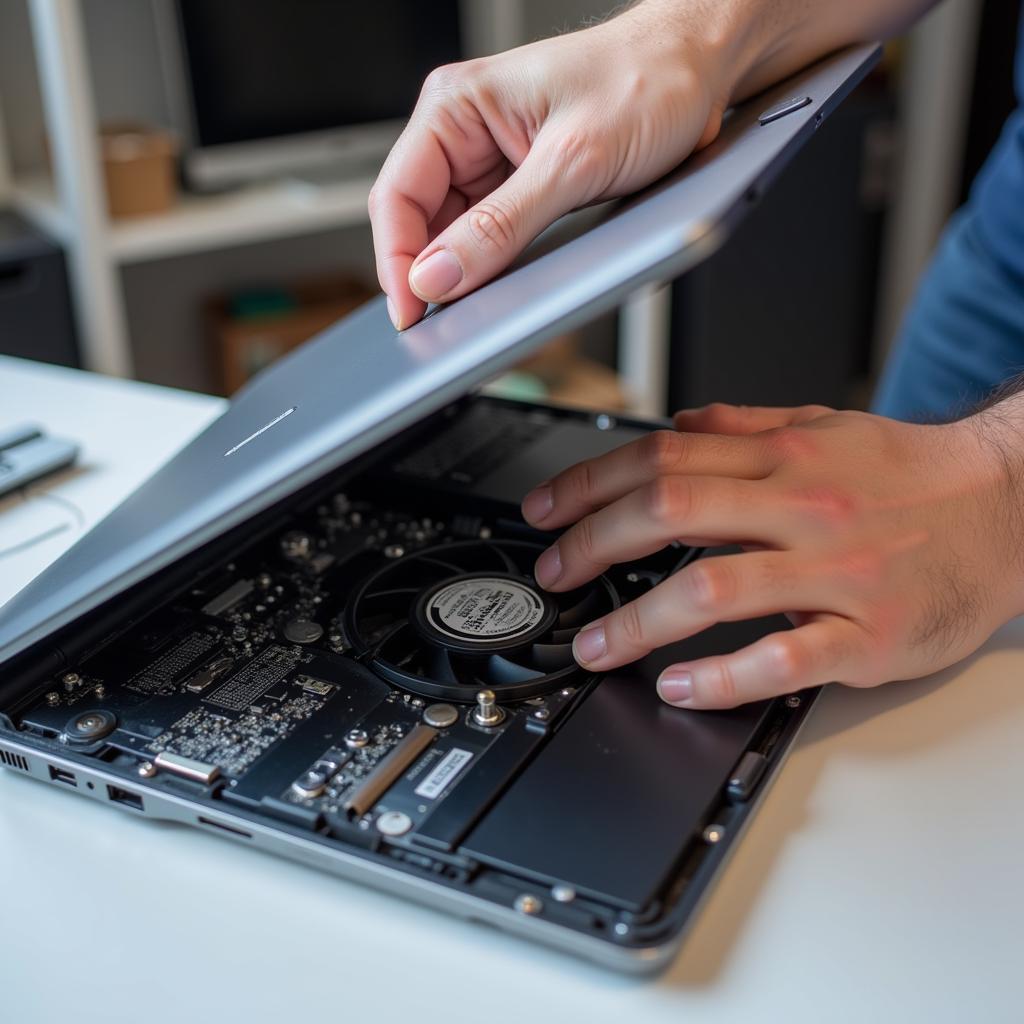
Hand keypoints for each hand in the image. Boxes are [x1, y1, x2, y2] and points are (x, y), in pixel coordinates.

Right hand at [368, 3, 741, 329]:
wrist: (702, 69)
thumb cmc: (647, 81)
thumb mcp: (571, 163)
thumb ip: (500, 225)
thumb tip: (439, 274)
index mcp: (458, 106)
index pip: (398, 196)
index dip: (397, 263)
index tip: (412, 314)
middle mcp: (467, 131)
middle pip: (421, 221)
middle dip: (432, 272)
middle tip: (449, 322)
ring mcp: (494, 161)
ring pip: (455, 234)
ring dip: (467, 269)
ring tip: (487, 298)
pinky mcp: (522, 184)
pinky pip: (492, 234)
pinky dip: (498, 263)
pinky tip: (510, 279)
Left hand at [520, 402, 1023, 709]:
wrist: (1009, 508)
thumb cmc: (911, 475)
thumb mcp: (826, 428)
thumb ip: (747, 425)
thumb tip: (681, 423)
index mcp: (783, 456)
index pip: (663, 458)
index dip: (591, 485)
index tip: (547, 512)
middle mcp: (801, 506)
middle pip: (672, 512)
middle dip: (594, 544)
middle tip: (553, 574)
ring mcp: (834, 572)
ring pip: (714, 587)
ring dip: (638, 619)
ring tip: (595, 643)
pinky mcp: (867, 633)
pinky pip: (784, 657)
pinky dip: (723, 675)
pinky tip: (680, 686)